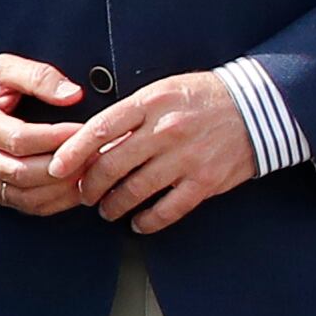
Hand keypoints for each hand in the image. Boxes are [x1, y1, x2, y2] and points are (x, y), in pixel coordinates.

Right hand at [0, 53, 96, 214]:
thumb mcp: (5, 68)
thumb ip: (39, 77)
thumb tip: (73, 94)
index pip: (17, 138)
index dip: (54, 137)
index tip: (83, 129)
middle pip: (22, 172)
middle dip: (63, 165)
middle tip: (93, 152)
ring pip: (26, 195)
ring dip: (62, 187)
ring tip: (89, 169)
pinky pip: (27, 205)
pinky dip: (56, 201)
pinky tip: (76, 186)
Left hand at [48, 69, 261, 234]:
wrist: (260, 106)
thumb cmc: (202, 97)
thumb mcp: (162, 92)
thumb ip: (128, 115)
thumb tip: (90, 141)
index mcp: (150, 103)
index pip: (99, 130)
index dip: (72, 153)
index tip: (56, 168)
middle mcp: (165, 131)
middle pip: (111, 165)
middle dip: (89, 186)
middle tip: (82, 194)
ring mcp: (186, 158)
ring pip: (135, 191)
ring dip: (113, 205)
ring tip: (107, 209)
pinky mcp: (206, 181)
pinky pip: (168, 209)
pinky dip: (148, 221)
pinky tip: (138, 223)